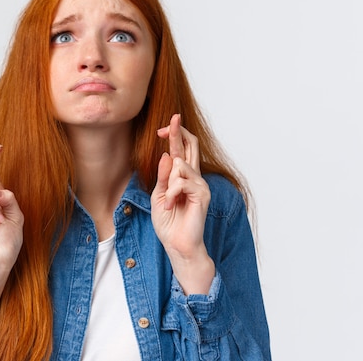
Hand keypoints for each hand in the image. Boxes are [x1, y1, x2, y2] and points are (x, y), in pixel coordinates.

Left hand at [151, 114, 213, 293]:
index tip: (163, 128)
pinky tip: (171, 205)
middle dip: (179, 131)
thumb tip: (167, 155)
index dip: (175, 134)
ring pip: (180, 165)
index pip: (182, 149)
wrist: (177, 244)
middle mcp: (194, 177)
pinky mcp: (202, 194)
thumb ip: (163, 177)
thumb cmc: (168, 222)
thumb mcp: (159, 195)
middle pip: (191, 145)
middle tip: (173, 118)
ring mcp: (200, 184)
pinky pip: (182, 182)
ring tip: (168, 201)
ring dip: (168, 183)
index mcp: (183, 176)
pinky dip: (172, 193)